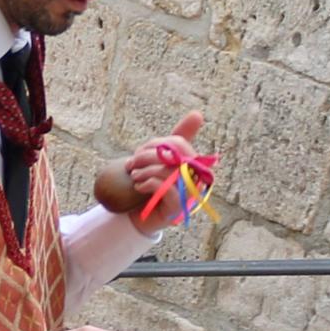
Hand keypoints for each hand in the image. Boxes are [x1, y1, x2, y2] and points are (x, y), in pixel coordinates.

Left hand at [91, 112, 209, 219]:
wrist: (138, 217)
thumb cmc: (150, 186)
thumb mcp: (158, 161)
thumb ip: (172, 141)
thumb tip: (198, 113)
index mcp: (193, 163)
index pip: (179, 143)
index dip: (156, 144)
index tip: (139, 152)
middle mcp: (196, 178)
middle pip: (174, 155)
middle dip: (147, 156)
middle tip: (131, 163)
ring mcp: (189, 194)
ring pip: (169, 171)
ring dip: (144, 171)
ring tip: (134, 176)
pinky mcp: (178, 207)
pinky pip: (166, 188)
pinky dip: (148, 183)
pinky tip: (138, 187)